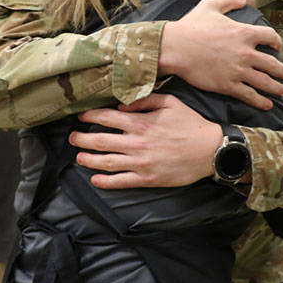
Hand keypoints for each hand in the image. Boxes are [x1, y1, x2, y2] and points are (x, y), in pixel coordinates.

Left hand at [71, 94, 221, 188]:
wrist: (210, 150)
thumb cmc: (190, 123)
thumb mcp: (169, 102)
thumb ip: (144, 100)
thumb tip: (122, 106)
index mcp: (140, 122)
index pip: (106, 118)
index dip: (90, 117)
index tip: (81, 117)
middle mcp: (136, 143)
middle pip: (100, 140)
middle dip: (81, 139)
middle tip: (72, 139)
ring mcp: (141, 162)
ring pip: (106, 162)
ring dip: (88, 160)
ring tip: (79, 158)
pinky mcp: (148, 178)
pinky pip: (121, 181)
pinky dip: (105, 181)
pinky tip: (95, 179)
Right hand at [158, 0, 282, 109]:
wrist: (175, 48)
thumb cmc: (191, 26)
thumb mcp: (210, 6)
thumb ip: (228, 0)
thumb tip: (242, 1)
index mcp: (245, 33)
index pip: (271, 37)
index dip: (277, 42)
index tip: (278, 47)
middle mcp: (246, 53)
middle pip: (273, 64)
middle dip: (281, 70)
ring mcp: (238, 71)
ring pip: (265, 82)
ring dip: (276, 87)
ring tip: (281, 90)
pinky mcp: (229, 85)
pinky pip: (250, 96)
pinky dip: (261, 102)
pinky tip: (267, 105)